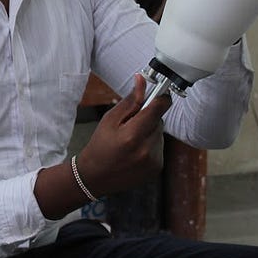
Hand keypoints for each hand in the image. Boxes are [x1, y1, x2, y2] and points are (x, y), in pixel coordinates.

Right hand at [74, 74, 168, 195]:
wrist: (95, 177)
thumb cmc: (100, 146)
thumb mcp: (110, 119)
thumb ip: (130, 101)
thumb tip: (141, 80)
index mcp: (132, 135)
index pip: (158, 108)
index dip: (161, 97)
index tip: (159, 93)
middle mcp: (146, 150)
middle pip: (159, 121)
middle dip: (148, 117)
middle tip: (131, 123)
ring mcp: (153, 161)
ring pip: (160, 134)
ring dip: (149, 132)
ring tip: (131, 141)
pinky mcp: (157, 168)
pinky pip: (160, 147)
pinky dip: (150, 145)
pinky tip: (135, 151)